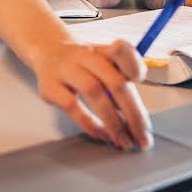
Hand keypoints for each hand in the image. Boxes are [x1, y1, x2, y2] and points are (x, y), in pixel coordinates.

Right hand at [30, 39, 151, 149]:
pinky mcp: (50, 86)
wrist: (48, 52)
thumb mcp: (104, 64)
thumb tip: (136, 119)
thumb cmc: (84, 65)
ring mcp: (66, 69)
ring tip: (124, 141)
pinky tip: (102, 135)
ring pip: (94, 93)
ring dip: (113, 122)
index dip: (134, 65)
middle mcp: (85, 56)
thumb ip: (121, 84)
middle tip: (143, 137)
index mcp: (103, 50)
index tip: (140, 81)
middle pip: (115, 82)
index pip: (122, 51)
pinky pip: (72, 106)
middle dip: (133, 113)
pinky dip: (90, 123)